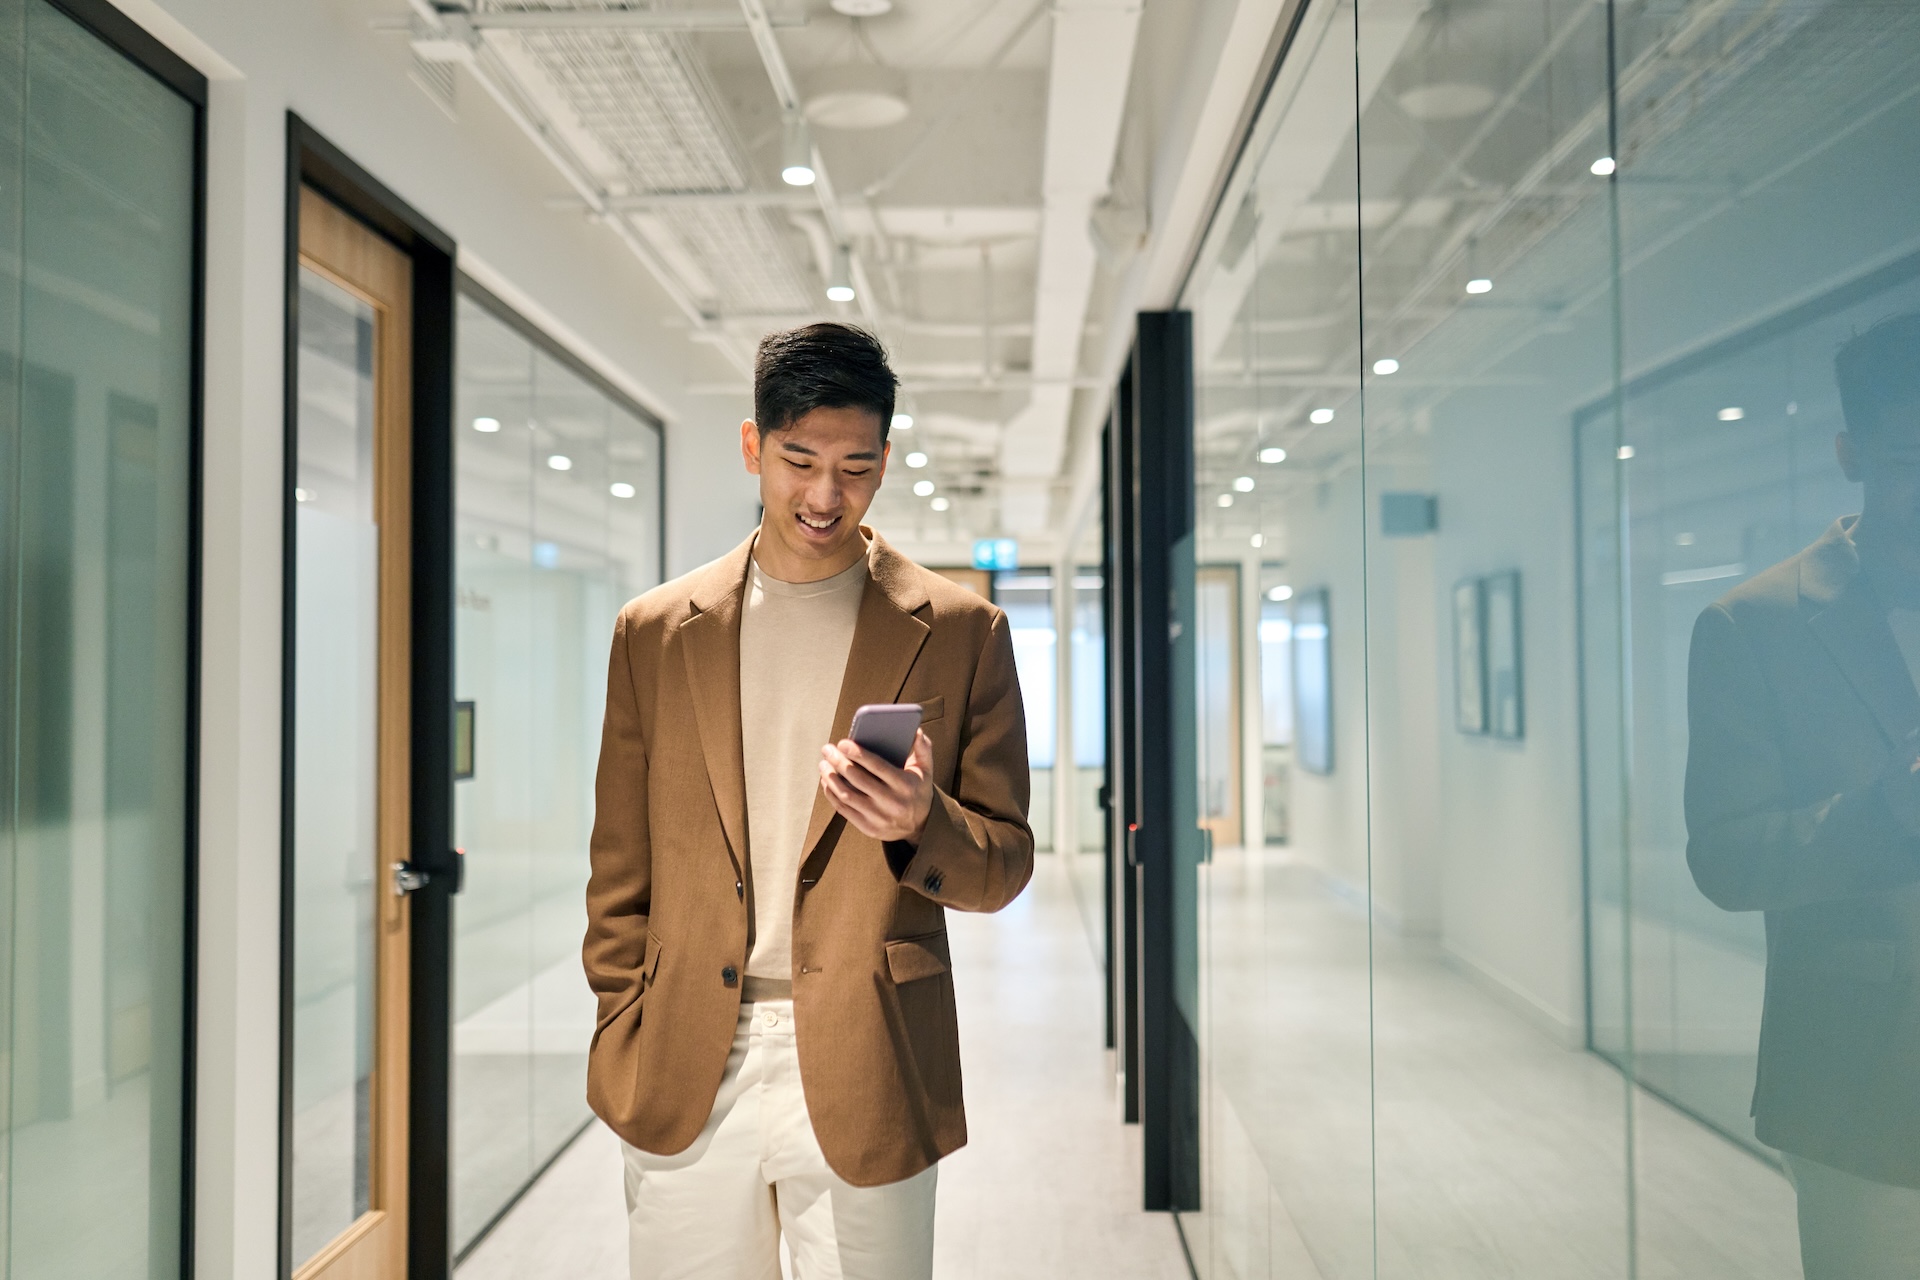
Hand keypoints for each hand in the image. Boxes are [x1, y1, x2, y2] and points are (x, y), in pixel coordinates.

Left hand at [819, 729, 934, 844]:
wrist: (921, 826)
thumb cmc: (918, 791)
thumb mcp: (926, 770)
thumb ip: (923, 749)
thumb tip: (915, 731)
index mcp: (904, 785)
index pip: (878, 766)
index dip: (858, 753)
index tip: (842, 743)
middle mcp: (891, 802)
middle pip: (857, 779)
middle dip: (838, 761)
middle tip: (827, 749)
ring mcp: (878, 817)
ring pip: (847, 795)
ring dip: (831, 777)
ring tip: (823, 764)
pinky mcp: (868, 827)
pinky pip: (844, 809)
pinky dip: (831, 794)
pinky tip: (826, 781)